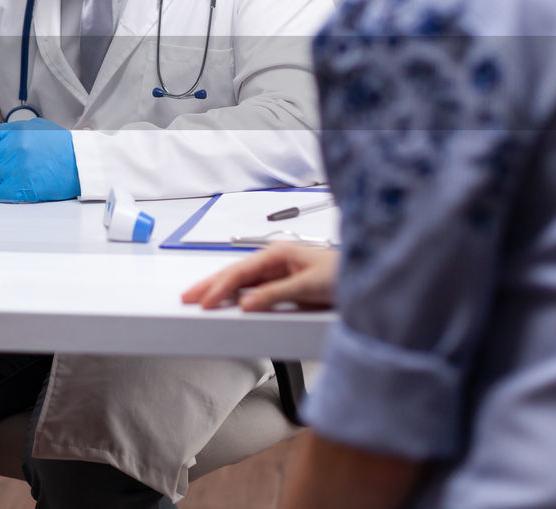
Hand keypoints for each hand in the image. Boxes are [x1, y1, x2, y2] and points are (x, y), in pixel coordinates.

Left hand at [0, 118, 80, 202]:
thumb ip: (15, 131)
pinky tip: (17, 189)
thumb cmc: (64, 147)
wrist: (82, 163)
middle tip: (1, 170)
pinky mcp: (21, 186)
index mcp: (15, 132)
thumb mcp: (38, 128)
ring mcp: (16, 167)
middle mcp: (13, 148)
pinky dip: (5, 193)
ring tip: (14, 179)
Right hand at [181, 243, 338, 311]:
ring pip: (242, 282)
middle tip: (187, 297)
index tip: (205, 302)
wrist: (368, 275)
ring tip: (199, 299)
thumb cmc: (342, 273)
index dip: (219, 287)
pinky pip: (254, 290)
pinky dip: (237, 296)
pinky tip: (227, 302)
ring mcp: (278, 273)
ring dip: (220, 290)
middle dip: (210, 285)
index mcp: (277, 254)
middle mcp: (274, 261)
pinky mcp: (284, 285)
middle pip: (234, 273)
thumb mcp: (309, 286)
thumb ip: (276, 294)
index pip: (239, 272)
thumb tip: (247, 303)